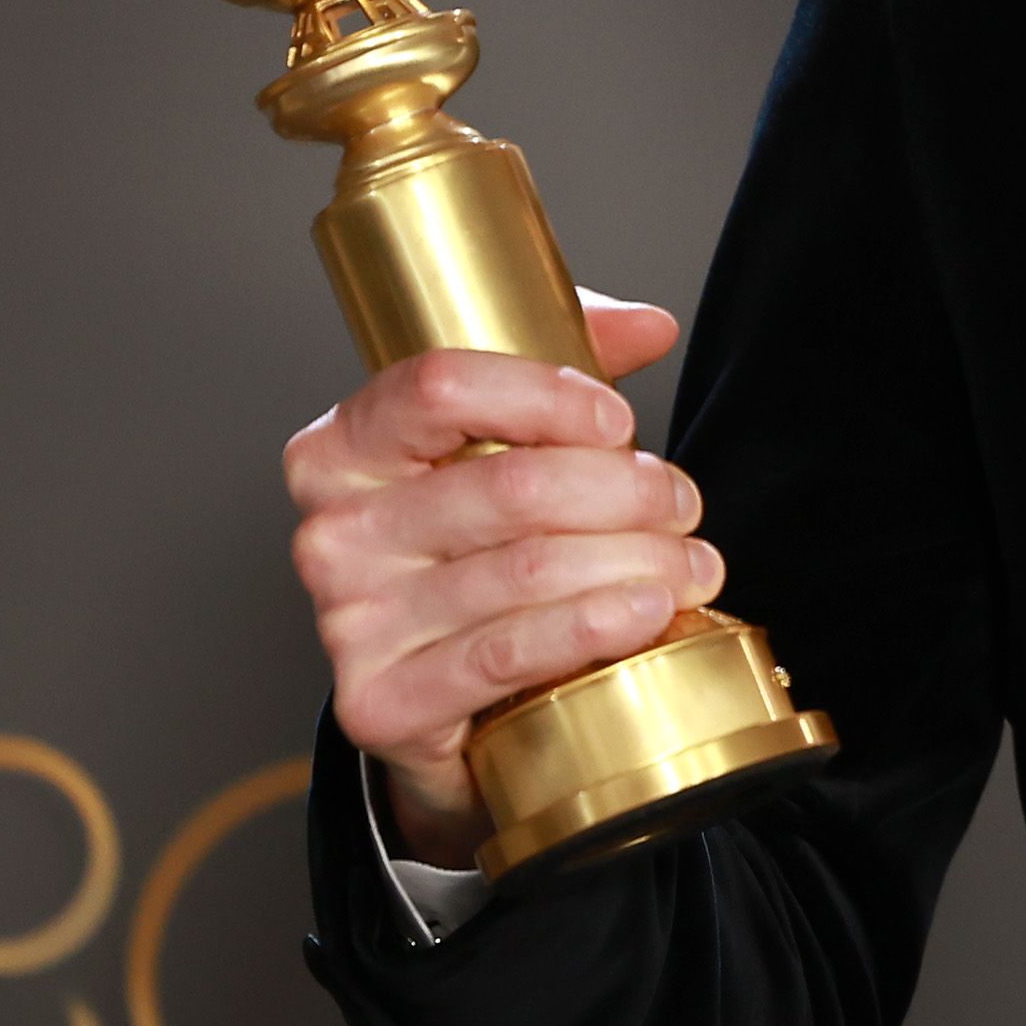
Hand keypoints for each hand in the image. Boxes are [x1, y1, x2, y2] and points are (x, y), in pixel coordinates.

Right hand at [280, 290, 722, 865]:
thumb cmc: (473, 553)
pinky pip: (507, 652)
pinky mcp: (380, 701)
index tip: (618, 420)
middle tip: (682, 505)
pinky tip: (647, 613)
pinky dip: (593, 626)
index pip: (441, 387)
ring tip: (690, 565)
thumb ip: (572, 360)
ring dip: (637, 562)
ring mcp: (349, 621)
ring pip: (528, 569)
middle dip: (626, 491)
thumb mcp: (509, 442)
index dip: (547, 395)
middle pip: (509, 485)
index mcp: (345, 447)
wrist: (433, 698)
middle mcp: (334, 530)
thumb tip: (649, 325)